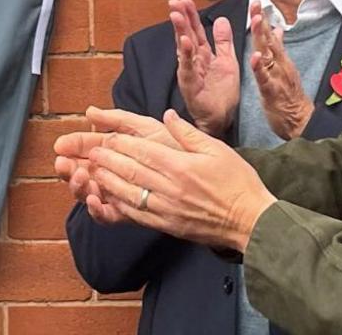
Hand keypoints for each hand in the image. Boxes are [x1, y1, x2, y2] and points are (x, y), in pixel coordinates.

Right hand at [55, 106, 179, 216]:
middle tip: (62, 163)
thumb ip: (121, 119)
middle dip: (70, 168)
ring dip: (80, 187)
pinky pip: (109, 216)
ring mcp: (122, 194)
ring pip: (92, 193)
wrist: (210, 185)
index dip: (74, 146)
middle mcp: (116, 174)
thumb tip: (90, 112)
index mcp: (119, 152)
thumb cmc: (180, 151)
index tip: (61, 145)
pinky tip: (94, 200)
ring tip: (79, 178)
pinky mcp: (131, 214)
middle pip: (85, 171)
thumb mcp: (150, 129)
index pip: (89, 148)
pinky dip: (98, 210)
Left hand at [77, 109, 275, 251]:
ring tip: (93, 174)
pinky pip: (138, 215)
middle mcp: (170, 188)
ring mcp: (167, 209)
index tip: (107, 137)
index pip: (143, 152)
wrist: (250, 220)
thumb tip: (168, 115)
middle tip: (92, 153)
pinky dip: (120, 206)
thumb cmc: (237, 181)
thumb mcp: (216, 148)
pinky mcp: (168, 225)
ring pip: (130, 194)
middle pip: (131, 172)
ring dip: (108, 183)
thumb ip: (188, 133)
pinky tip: (110, 199)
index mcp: (181, 166)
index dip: (121, 144)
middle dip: (108, 161)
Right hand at [169, 0, 239, 137]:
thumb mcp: (227, 61)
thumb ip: (223, 42)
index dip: (190, 15)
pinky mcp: (190, 85)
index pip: (195, 30)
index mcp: (203, 54)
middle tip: (174, 1)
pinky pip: (187, 68)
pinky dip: (186, 55)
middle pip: (186, 35)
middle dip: (180, 18)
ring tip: (175, 15)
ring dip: (179, 31)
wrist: (222, 119)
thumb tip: (220, 19)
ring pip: (183, 48)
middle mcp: (193, 61)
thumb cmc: (222, 93)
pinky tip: (184, 42)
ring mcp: (189, 72)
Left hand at [247, 3, 313, 139]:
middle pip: (269, 40)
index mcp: (279, 60)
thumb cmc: (289, 97)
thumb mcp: (284, 69)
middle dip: (262, 21)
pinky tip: (255, 57)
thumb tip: (279, 30)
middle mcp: (279, 65)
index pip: (270, 36)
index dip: (263, 19)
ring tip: (257, 21)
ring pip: (268, 54)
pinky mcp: (271, 91)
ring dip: (262, 37)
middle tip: (256, 4)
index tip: (257, 2)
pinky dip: (259, 67)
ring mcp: (276, 77)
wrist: (300, 121)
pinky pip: (264, 78)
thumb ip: (279, 49)